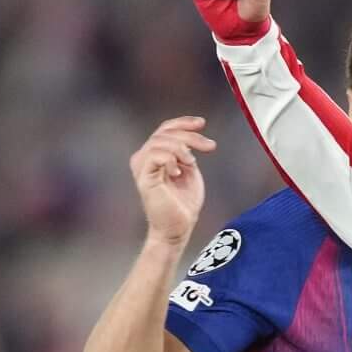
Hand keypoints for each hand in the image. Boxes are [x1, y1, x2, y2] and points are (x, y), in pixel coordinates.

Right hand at [130, 116, 214, 247]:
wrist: (178, 228)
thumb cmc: (183, 204)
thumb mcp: (189, 171)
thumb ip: (186, 153)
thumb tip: (188, 139)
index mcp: (154, 155)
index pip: (165, 130)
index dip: (183, 122)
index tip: (202, 123)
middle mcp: (144, 158)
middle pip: (165, 132)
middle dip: (190, 136)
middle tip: (209, 146)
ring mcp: (142, 167)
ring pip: (160, 141)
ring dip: (181, 149)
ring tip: (191, 164)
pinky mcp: (144, 177)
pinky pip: (156, 155)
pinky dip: (171, 159)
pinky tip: (179, 172)